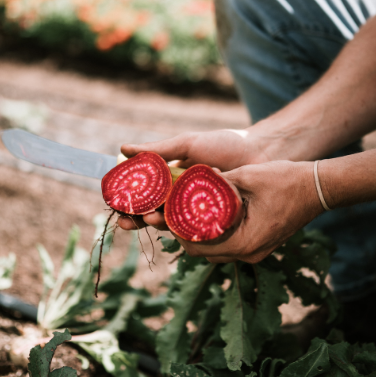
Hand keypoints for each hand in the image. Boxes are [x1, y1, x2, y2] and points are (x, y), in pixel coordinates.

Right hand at [117, 128, 287, 231]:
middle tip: (127, 221)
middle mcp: (181, 197)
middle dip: (137, 219)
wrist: (259, 153)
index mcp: (171, 180)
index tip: (116, 204)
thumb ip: (157, 149)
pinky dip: (183, 232)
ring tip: (151, 220)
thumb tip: (122, 148)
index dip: (128, 201)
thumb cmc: (224, 145)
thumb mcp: (187, 144)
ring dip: (157, 224)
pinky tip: (175, 230)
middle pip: (153, 212)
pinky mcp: (213, 222)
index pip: (143, 194)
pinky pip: (194, 230)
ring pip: (171, 223)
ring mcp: (197, 211)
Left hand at [173, 160, 322, 262]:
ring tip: (184, 216)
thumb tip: (188, 180)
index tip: (165, 214)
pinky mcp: (259, 246)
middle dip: (184, 235)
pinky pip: (229, 246)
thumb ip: (216, 183)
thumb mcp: (246, 176)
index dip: (177, 231)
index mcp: (244, 242)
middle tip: (170, 214)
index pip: (198, 246)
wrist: (318, 188)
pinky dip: (214, 235)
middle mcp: (248, 254)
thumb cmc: (286, 180)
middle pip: (204, 253)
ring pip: (215, 252)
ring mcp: (255, 252)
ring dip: (199, 236)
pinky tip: (207, 218)